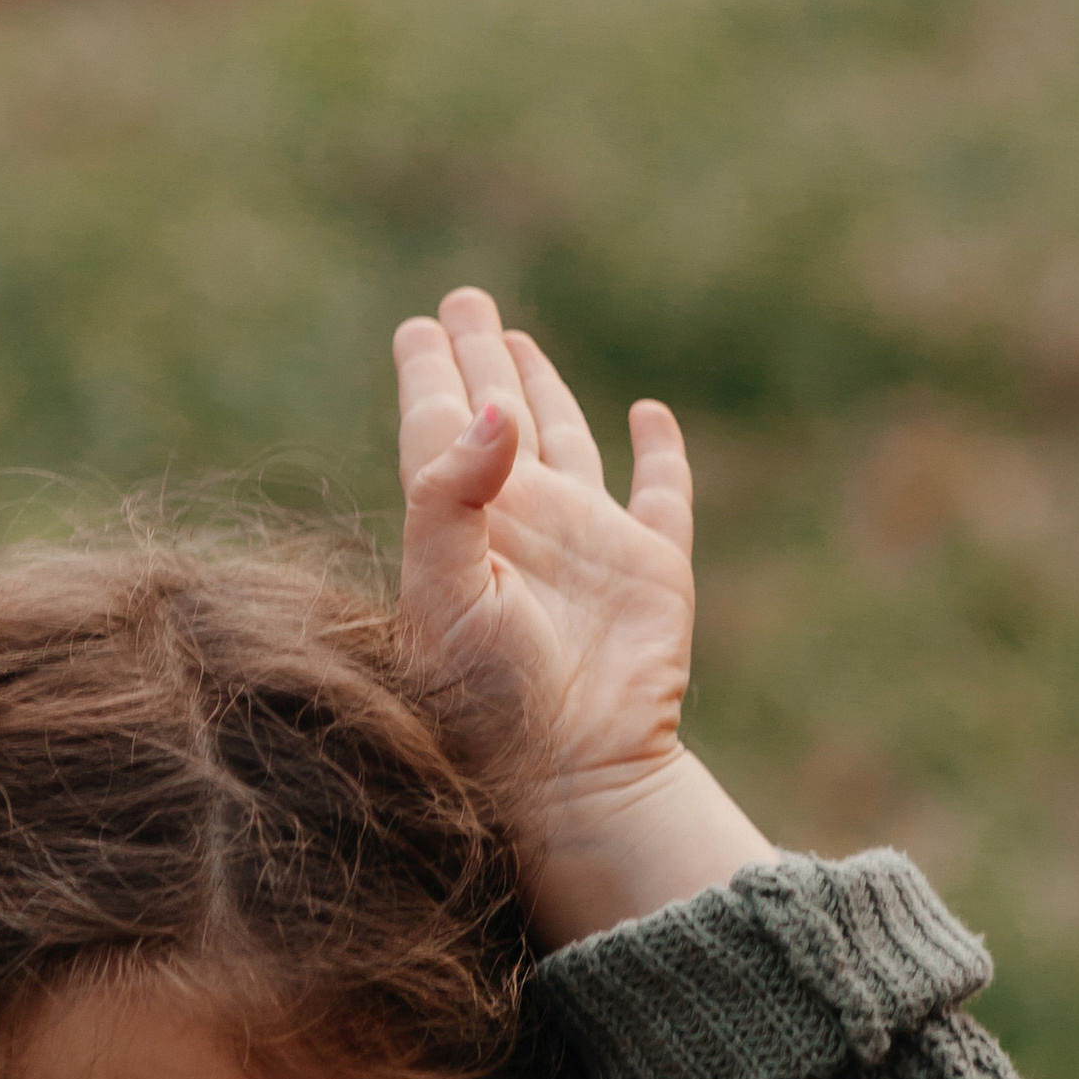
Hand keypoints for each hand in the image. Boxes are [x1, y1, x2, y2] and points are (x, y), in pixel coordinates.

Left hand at [395, 293, 768, 943]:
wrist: (573, 777)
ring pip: (566, 443)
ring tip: (519, 340)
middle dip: (479, 359)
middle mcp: (523, 527)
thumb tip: (486, 409)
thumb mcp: (445, 599)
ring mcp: (589, 546)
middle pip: (496, 419)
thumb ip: (447, 499)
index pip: (438, 430)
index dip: (430, 373)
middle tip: (462, 301)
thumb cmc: (490, 702)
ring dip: (545, 390)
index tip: (418, 325)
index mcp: (463, 530)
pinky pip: (661, 494)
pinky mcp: (651, 570)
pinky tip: (648, 415)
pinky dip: (660, 452)